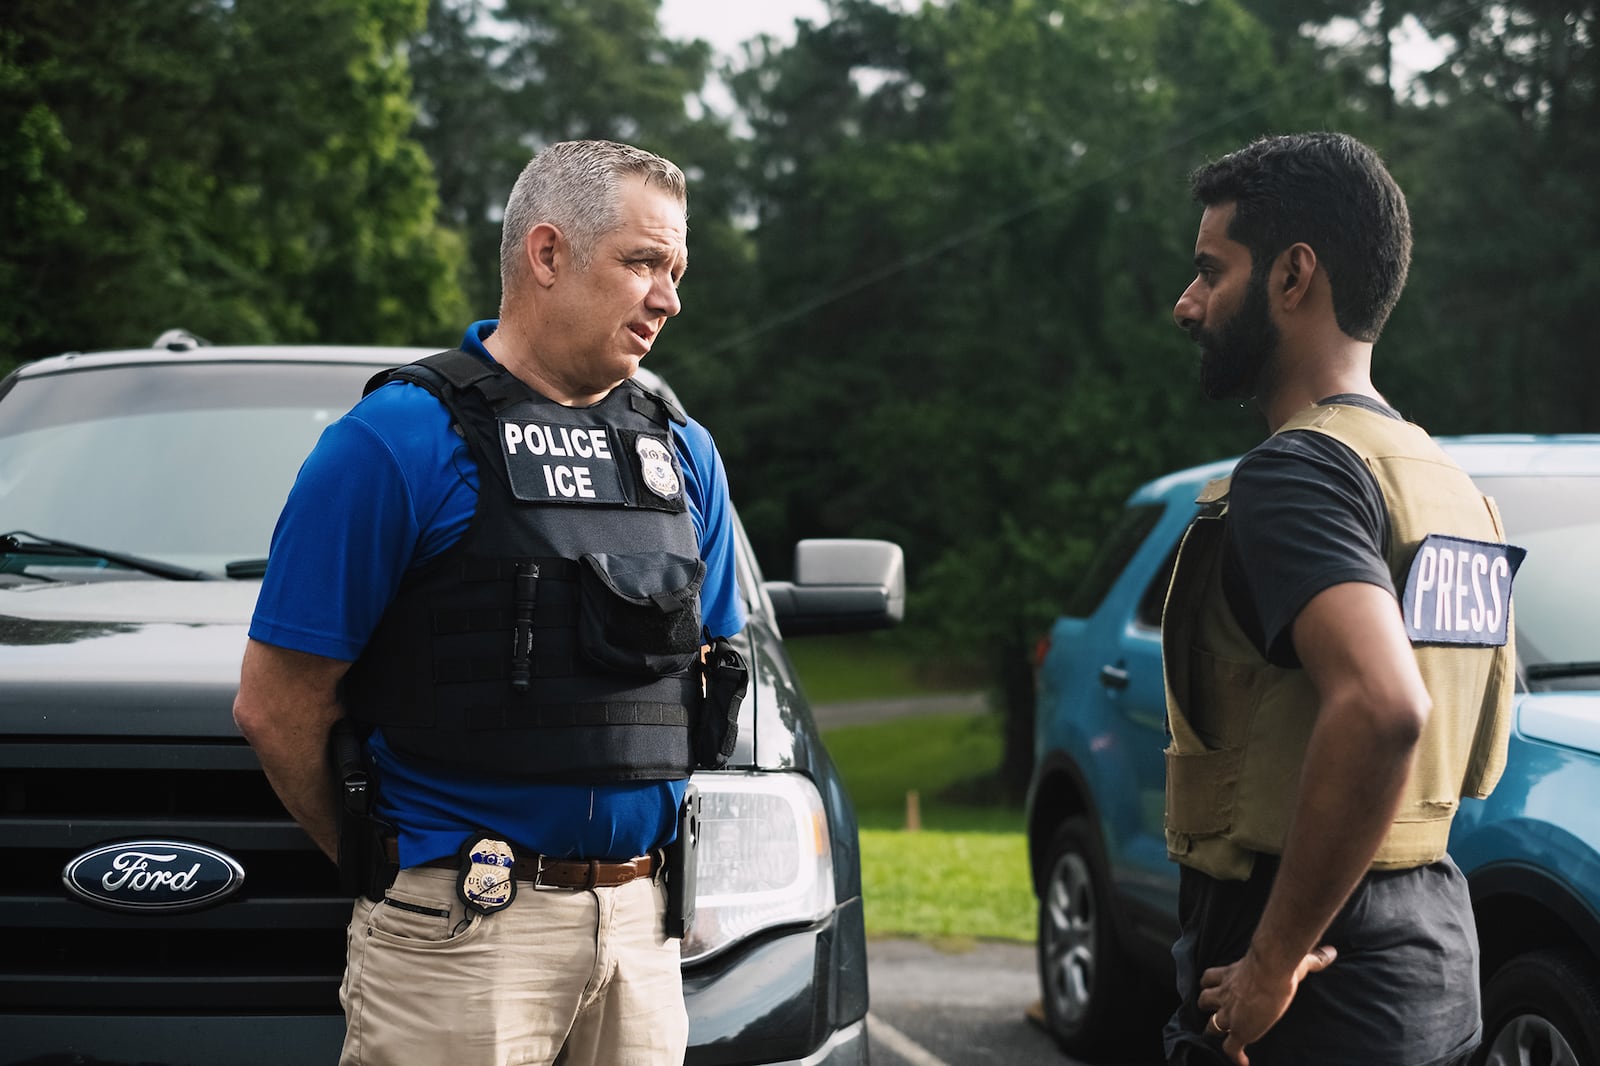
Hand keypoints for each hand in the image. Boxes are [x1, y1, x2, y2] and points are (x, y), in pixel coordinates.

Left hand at [1196, 944, 1336, 1064]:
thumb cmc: (1278, 964)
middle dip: (1207, 1007)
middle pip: (1204, 1001)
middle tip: (1215, 1011)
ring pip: (1211, 1025)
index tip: (1214, 987)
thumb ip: (1310, 958)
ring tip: (1223, 1035)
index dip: (1211, 984)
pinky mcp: (1238, 1031)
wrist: (1271, 972)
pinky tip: (1244, 1062)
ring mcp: (1230, 1014)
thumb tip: (1330, 952)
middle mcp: (1225, 994)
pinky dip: (1235, 1056)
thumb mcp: (1290, 960)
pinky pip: (1231, 1049)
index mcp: (1231, 975)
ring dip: (1214, 1029)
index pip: (1210, 978)